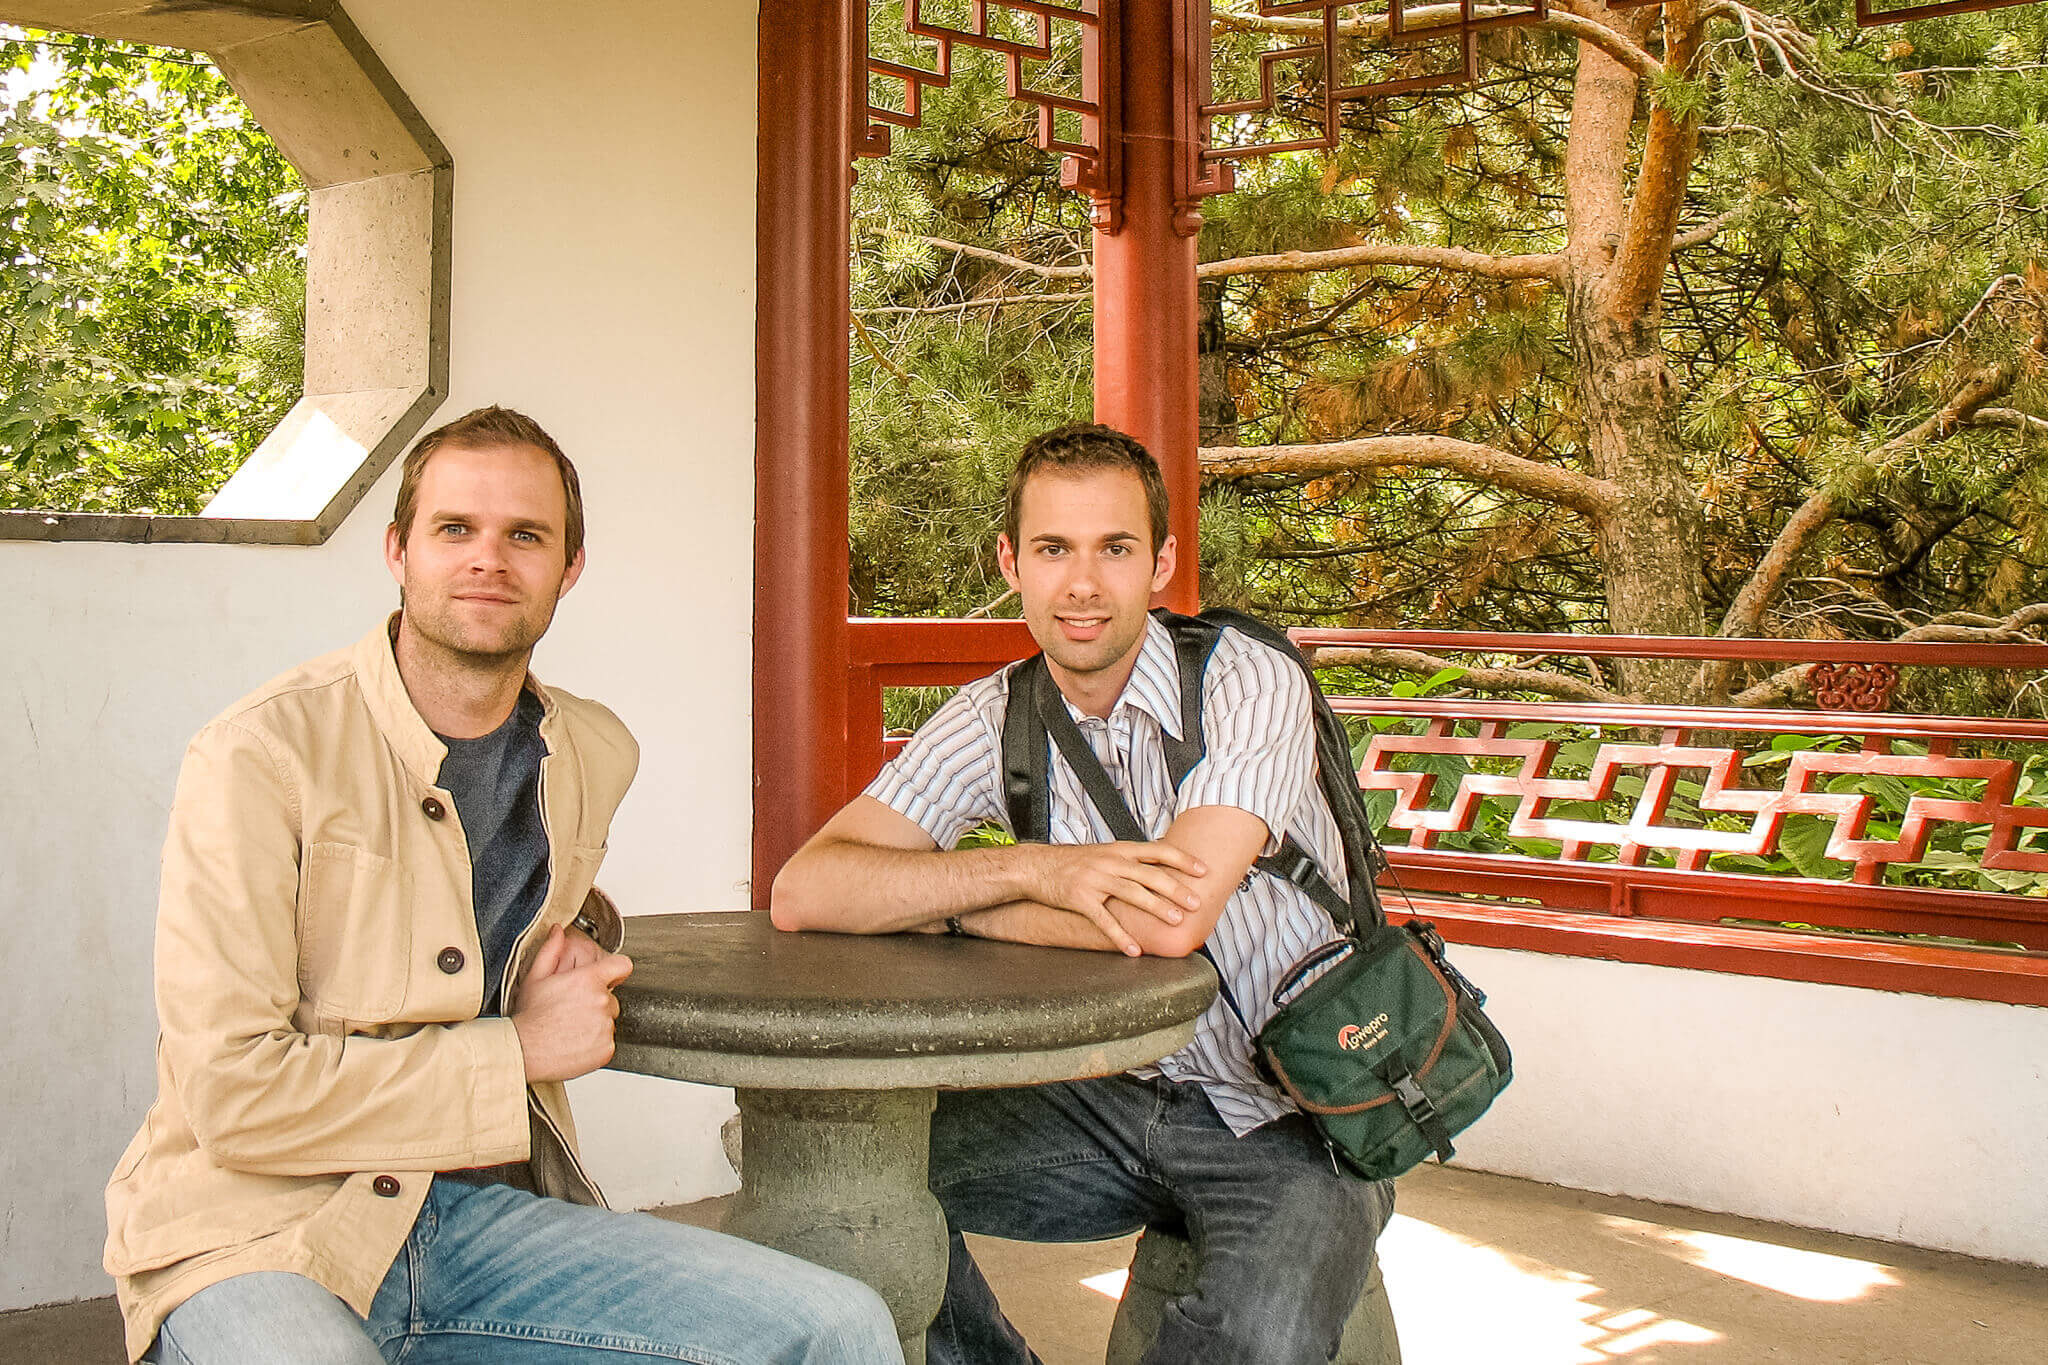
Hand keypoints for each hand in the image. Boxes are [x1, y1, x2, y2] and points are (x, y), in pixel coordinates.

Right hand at [510, 924, 633, 1081]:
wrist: (523, 1051)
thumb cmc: (529, 1017)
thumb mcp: (536, 978)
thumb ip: (551, 950)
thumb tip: (557, 931)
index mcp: (589, 980)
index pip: (622, 966)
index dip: (615, 970)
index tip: (608, 977)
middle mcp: (602, 1002)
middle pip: (611, 998)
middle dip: (597, 1002)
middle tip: (573, 1011)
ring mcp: (606, 1027)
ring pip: (608, 1021)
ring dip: (595, 1024)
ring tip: (570, 1028)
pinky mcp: (606, 1049)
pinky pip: (607, 1042)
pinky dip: (595, 1044)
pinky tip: (575, 1043)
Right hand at [1028, 841, 1206, 955]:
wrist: (1037, 867)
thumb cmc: (1073, 862)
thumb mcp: (1105, 853)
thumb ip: (1131, 860)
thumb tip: (1160, 869)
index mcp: (1120, 850)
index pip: (1158, 851)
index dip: (1183, 860)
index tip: (1203, 870)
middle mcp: (1111, 862)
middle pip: (1151, 874)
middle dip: (1177, 889)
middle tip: (1196, 902)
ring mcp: (1096, 880)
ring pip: (1133, 894)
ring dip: (1157, 908)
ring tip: (1175, 921)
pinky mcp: (1081, 899)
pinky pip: (1105, 920)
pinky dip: (1121, 936)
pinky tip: (1134, 949)